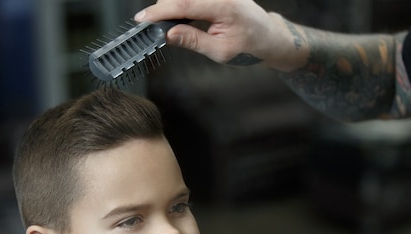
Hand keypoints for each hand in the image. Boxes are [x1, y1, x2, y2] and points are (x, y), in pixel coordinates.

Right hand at [134, 0, 306, 70]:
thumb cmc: (249, 45)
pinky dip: (180, 5)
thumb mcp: (220, 51)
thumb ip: (193, 41)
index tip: (143, 19)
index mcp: (224, 6)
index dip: (159, 12)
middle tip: (150, 27)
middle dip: (162, 9)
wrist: (268, 37)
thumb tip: (168, 34)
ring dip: (171, 7)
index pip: (184, 4)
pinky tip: (176, 17)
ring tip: (163, 24)